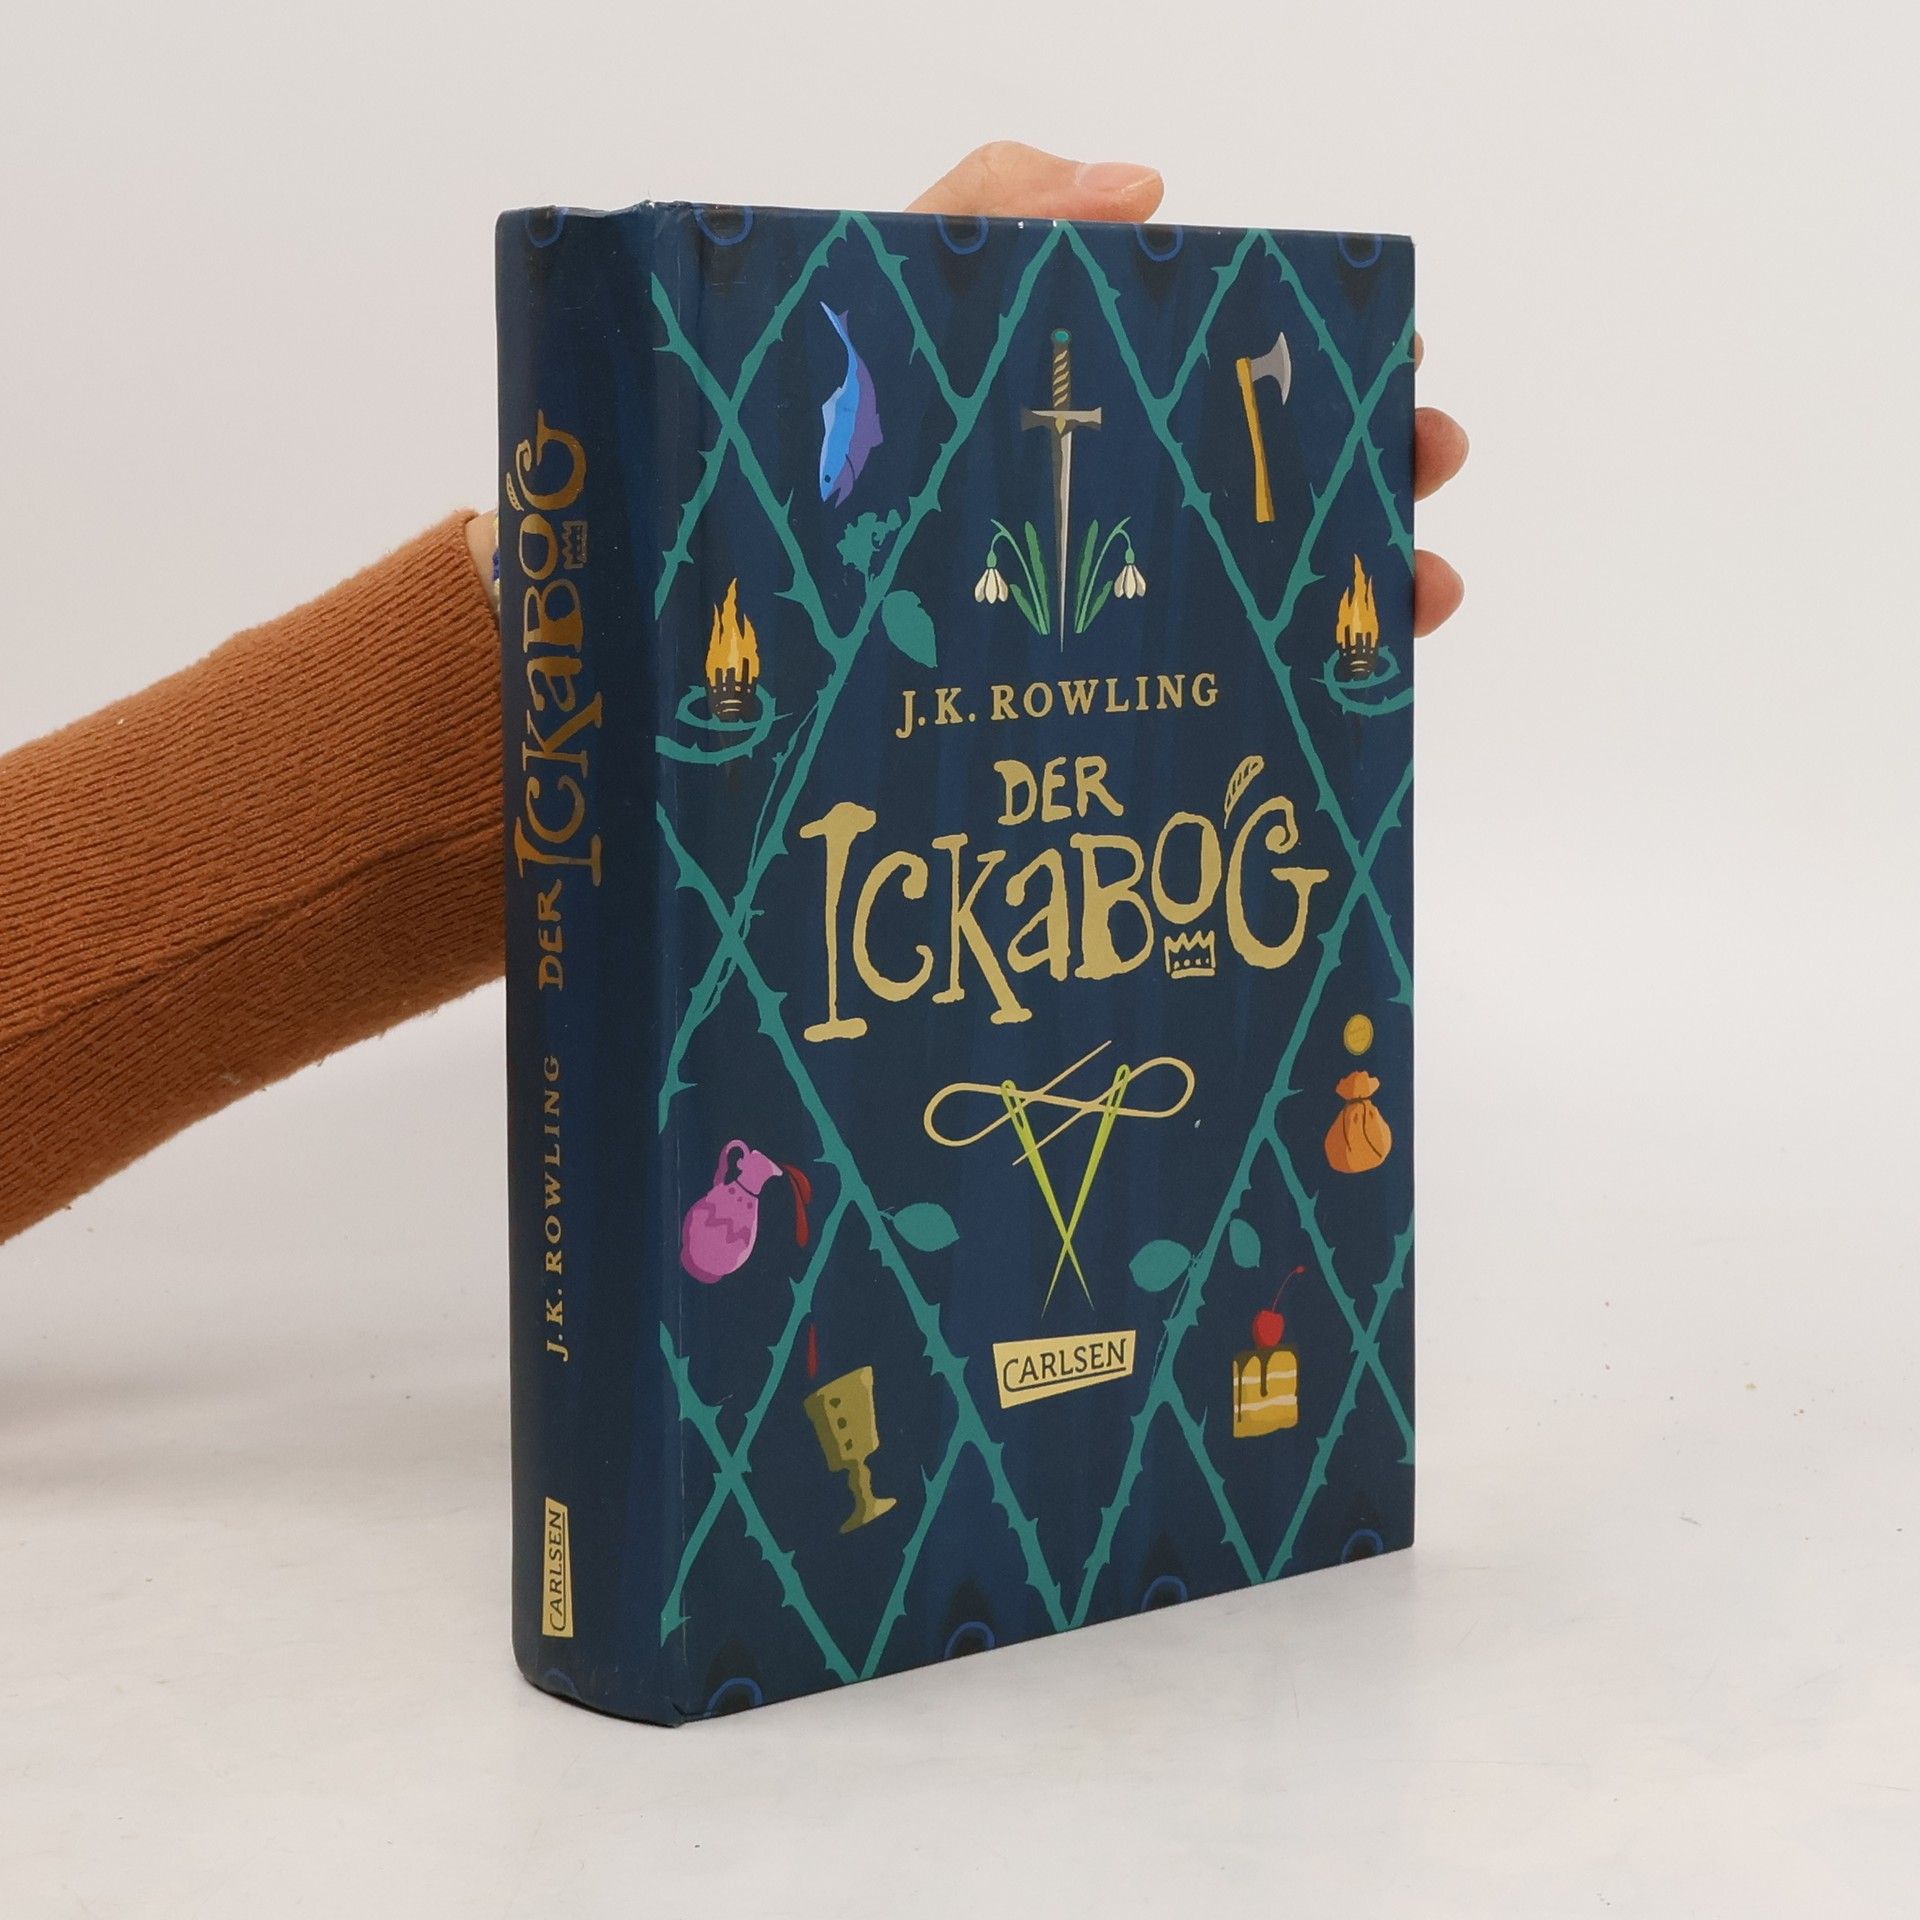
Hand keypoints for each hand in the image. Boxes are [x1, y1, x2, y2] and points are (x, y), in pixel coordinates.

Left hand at [471, 143, 1467, 632]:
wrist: (606, 651)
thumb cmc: (706, 475)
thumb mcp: (828, 316)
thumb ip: (961, 223)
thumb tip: (1135, 182)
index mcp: (1006, 433)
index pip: (1179, 390)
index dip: (1290, 371)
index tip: (1385, 357)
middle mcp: (1029, 538)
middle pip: (1216, 503)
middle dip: (1340, 480)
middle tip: (1429, 466)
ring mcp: (1022, 644)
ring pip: (1203, 618)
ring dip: (1324, 601)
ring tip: (1414, 591)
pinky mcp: (1000, 740)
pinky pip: (1138, 726)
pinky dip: (1235, 718)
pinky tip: (1311, 719)